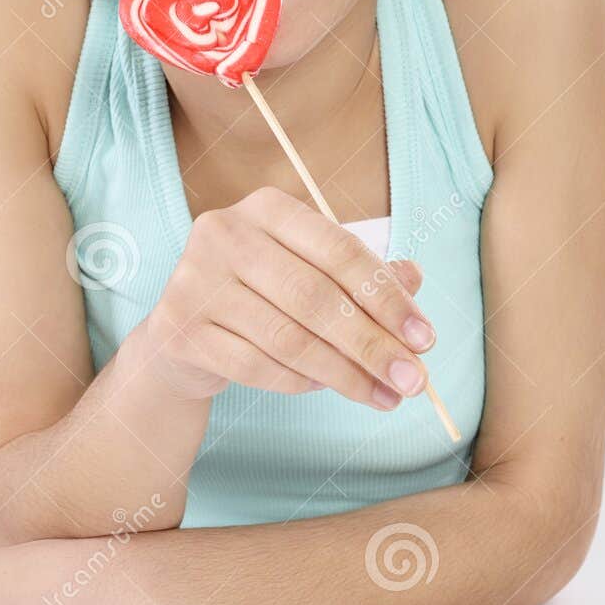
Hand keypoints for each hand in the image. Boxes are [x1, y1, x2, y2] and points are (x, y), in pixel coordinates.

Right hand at [140, 184, 435, 409]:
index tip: (425, 339)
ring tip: (383, 396)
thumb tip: (415, 280)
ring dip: (346, 375)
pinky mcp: (179, 329)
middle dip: (373, 345)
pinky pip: (256, 367)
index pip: (340, 251)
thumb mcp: (314, 272)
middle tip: (414, 381)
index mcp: (267, 208)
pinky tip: (326, 387)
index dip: (388, 297)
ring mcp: (195, 281)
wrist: (184, 332)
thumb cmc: (262, 294)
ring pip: (288, 338)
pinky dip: (299, 382)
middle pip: (316, 298)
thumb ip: (363, 274)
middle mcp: (225, 234)